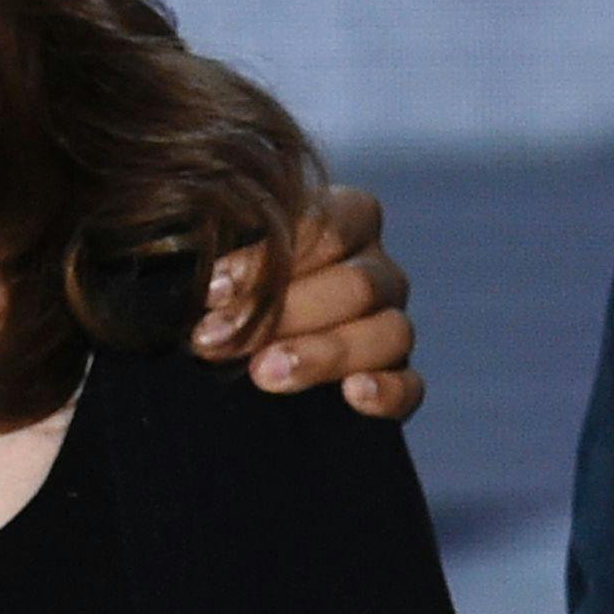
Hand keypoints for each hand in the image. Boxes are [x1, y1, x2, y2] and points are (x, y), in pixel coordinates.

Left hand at [197, 183, 418, 418]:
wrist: (236, 329)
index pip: (330, 228)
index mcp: (349, 218)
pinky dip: (387, 391)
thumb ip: (223, 249)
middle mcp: (378, 269)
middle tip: (215, 340)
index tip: (210, 291)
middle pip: (357, 285)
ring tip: (263, 373)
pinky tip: (353, 395)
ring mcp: (391, 324)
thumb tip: (202, 276)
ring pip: (389, 333)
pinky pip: (410, 386)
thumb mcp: (222, 250)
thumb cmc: (226, 278)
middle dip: (282, 314)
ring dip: (324, 353)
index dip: (269, 260)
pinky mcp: (395, 378)